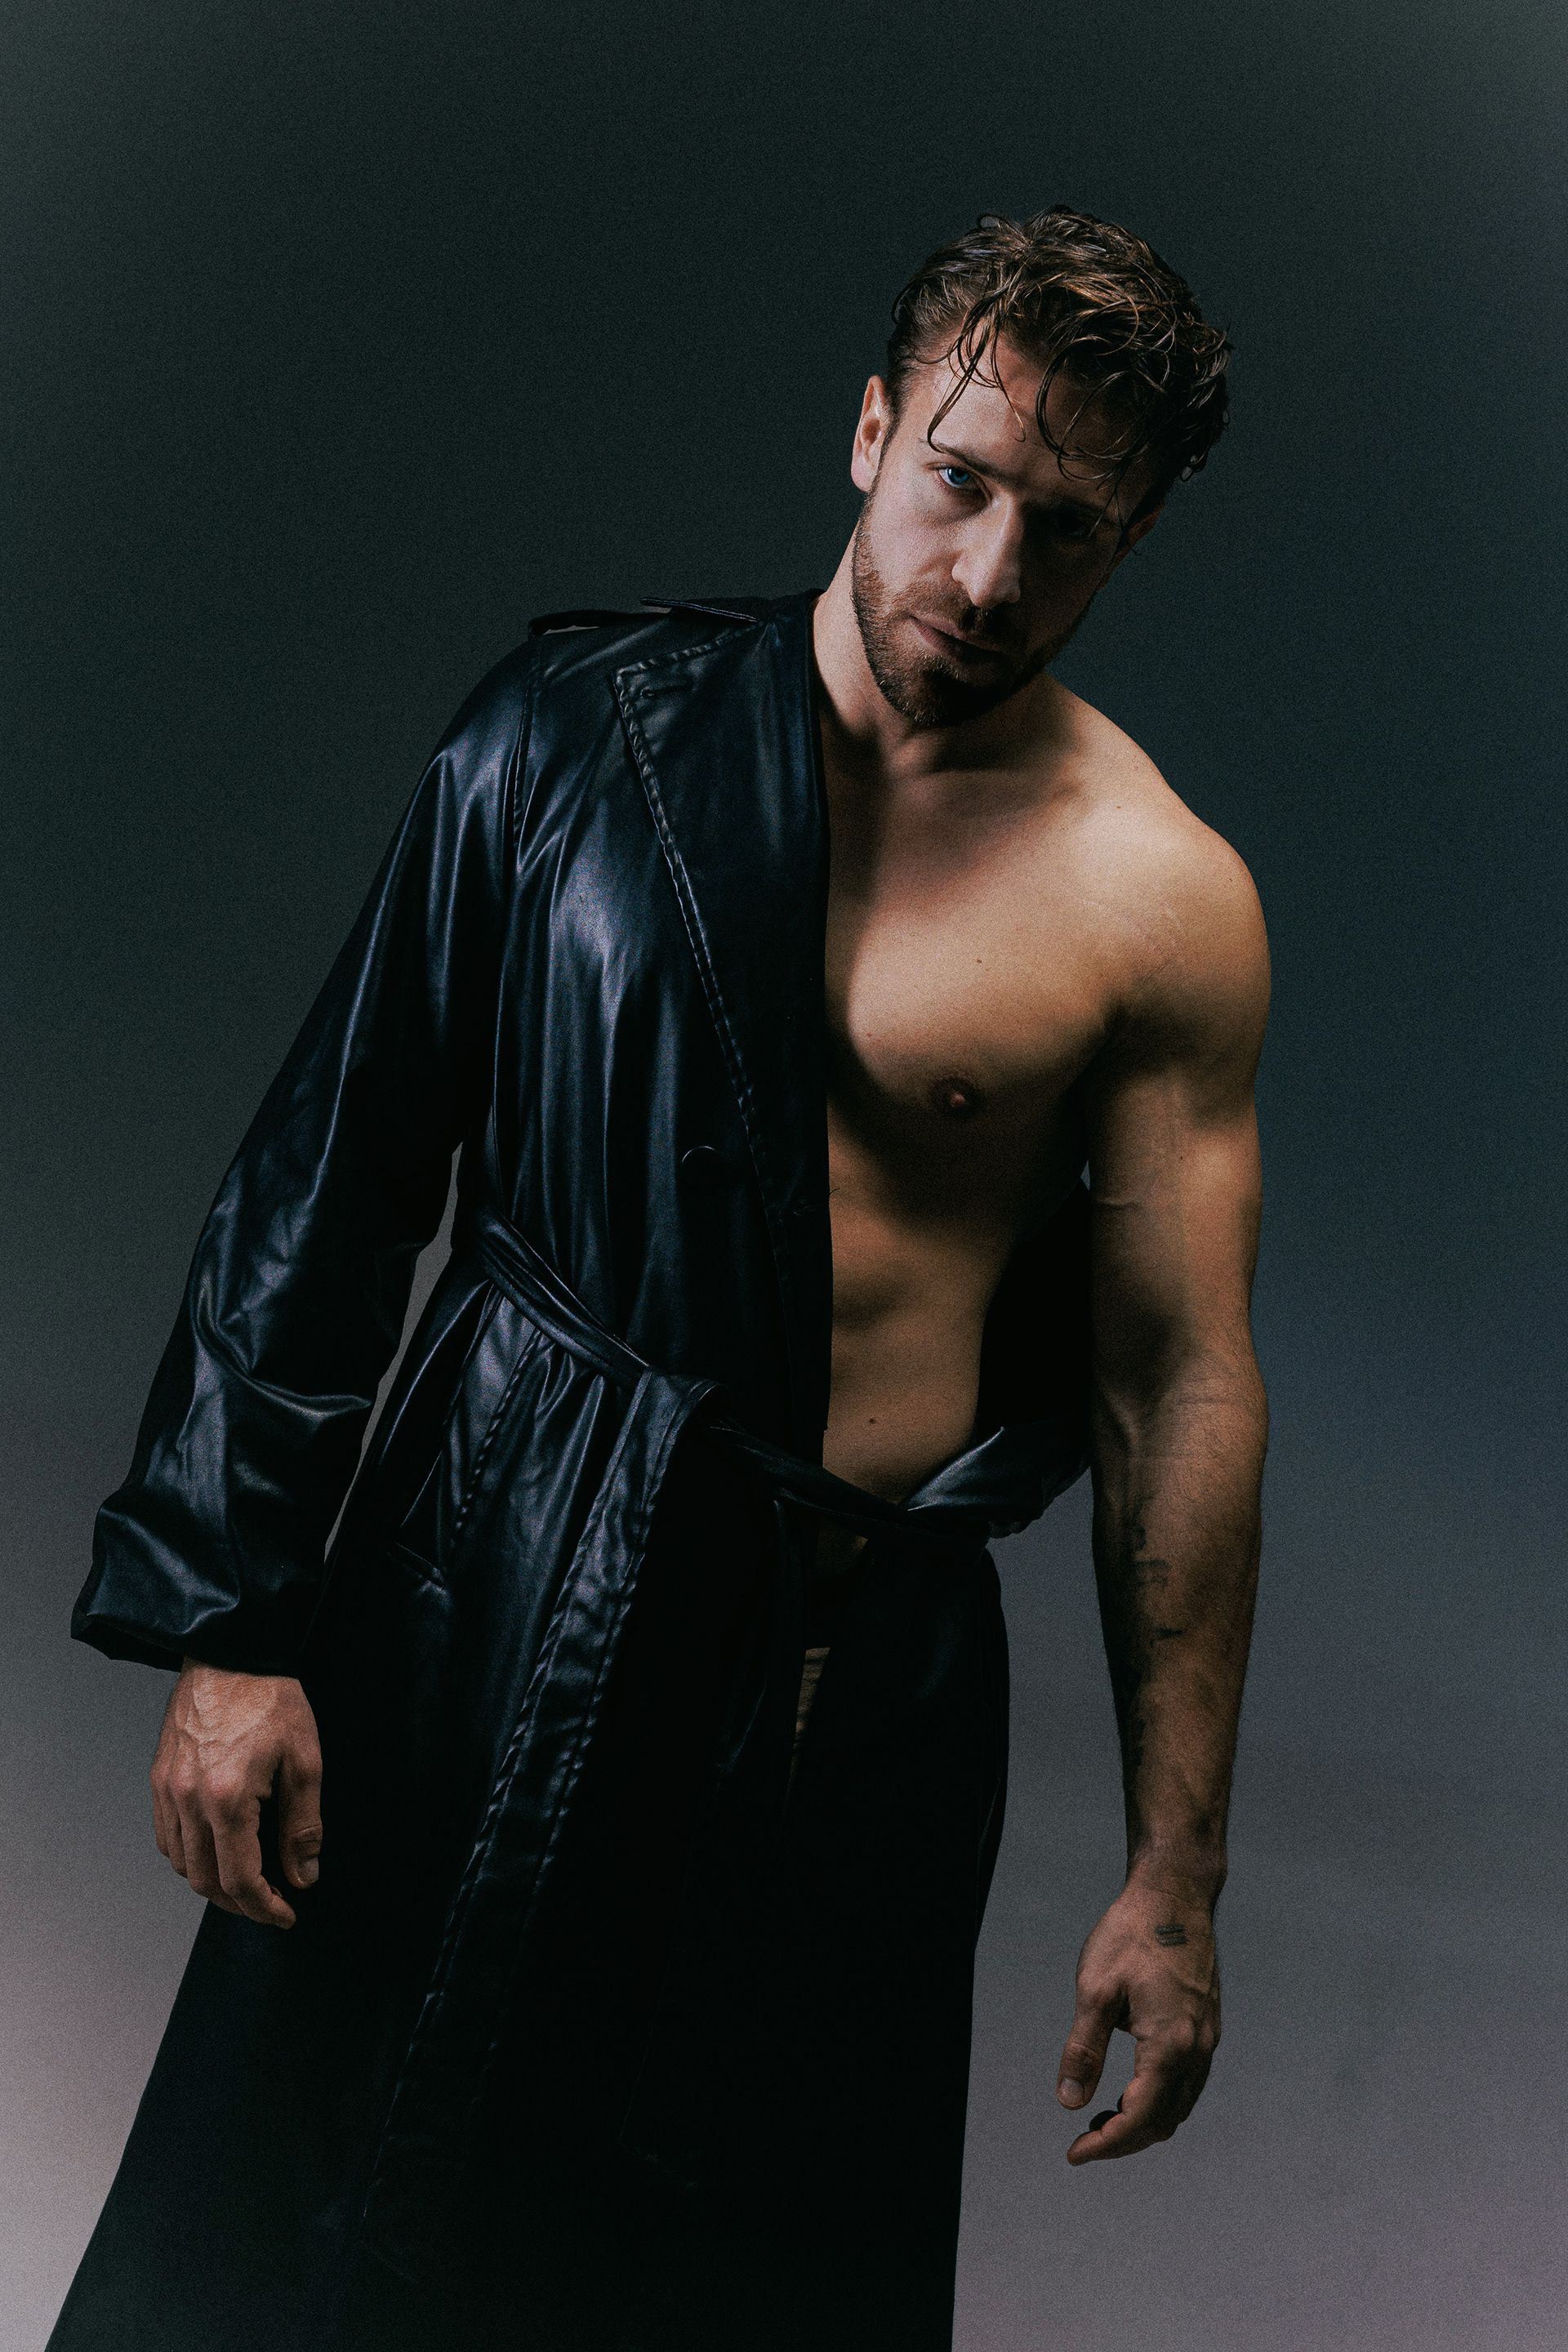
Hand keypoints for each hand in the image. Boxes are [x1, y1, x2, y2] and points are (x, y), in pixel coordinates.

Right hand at [150, 1659, 322, 1928]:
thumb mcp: (305, 1760)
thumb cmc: (271, 1697)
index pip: (240, 1878)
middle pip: (205, 1880)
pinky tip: (215, 1850)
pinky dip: (188, 1855)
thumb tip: (304, 1875)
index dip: (265, 1908)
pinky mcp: (158, 1776)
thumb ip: (303, 1825)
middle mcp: (188, 1799)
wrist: (231, 1650)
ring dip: (211, 1883)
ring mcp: (167, 1788)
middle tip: (270, 1904)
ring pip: (180, 1863)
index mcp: (227, 1798)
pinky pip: (165, 1836)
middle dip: (239, 1903)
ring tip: (245, 1882)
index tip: (286, 1915)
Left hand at [1055, 1872, 1219, 2162]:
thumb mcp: (1095, 1988)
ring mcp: (1208, 2039)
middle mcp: (1197, 2049)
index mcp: (1170, 2043)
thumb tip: (1069, 2103)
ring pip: (1180, 2106)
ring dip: (1143, 2123)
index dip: (1107, 2145)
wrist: (1175, 1894)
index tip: (1074, 2155)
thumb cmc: (1131, 1933)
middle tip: (1083, 2142)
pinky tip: (1130, 2090)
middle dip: (1123, 2140)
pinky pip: (1188, 2084)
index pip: (1140, 2117)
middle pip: (1164, 2121)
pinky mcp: (1208, 2028)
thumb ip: (1084, 2049)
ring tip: (1101, 2119)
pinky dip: (1160, 2100)